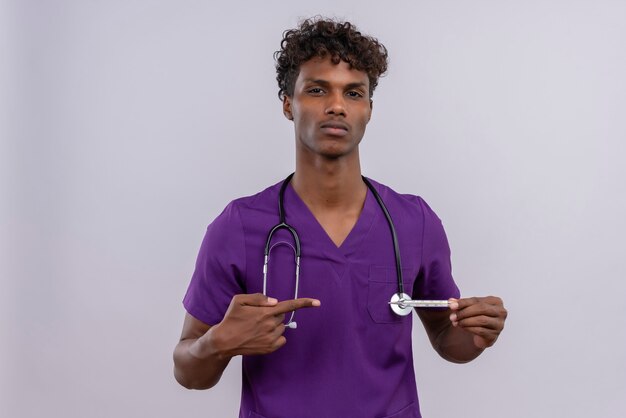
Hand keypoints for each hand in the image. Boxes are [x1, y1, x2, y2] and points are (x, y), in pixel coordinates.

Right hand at [206, 293, 320, 356]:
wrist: (224, 341)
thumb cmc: (231, 318)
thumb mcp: (239, 300)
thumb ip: (258, 297)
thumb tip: (275, 302)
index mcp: (265, 312)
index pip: (289, 305)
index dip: (305, 303)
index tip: (318, 302)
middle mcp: (270, 325)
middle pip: (282, 315)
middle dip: (274, 314)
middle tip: (258, 317)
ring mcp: (271, 338)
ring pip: (281, 327)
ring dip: (274, 325)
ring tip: (257, 327)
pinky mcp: (270, 348)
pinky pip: (281, 339)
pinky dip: (275, 336)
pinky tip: (262, 336)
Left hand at [449, 296, 506, 348]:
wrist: (482, 333)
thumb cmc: (477, 316)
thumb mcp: (469, 307)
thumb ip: (461, 304)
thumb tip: (451, 301)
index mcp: (495, 301)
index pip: (477, 300)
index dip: (463, 302)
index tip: (451, 305)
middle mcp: (500, 312)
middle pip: (481, 309)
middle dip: (464, 312)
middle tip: (452, 316)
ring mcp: (499, 324)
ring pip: (481, 320)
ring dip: (465, 321)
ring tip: (456, 322)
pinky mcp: (494, 335)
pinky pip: (481, 331)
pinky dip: (469, 328)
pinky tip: (462, 327)